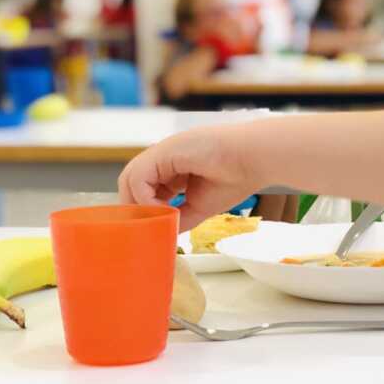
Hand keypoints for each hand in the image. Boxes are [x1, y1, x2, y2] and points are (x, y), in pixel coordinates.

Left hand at [118, 127, 259, 228]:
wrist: (254, 158)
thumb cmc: (236, 176)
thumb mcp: (201, 205)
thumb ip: (180, 217)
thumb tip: (164, 233)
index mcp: (173, 167)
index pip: (143, 187)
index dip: (143, 208)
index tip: (153, 227)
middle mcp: (164, 158)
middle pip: (130, 182)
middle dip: (135, 207)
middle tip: (147, 227)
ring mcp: (164, 152)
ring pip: (130, 178)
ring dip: (138, 203)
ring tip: (154, 220)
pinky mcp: (165, 151)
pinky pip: (139, 177)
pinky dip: (145, 197)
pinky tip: (164, 209)